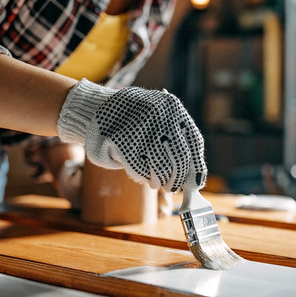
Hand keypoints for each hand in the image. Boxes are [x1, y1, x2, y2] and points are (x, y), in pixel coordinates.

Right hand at [57, 79, 206, 192]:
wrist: (97, 109)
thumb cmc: (135, 122)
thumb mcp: (159, 120)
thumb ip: (176, 142)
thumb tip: (194, 177)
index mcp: (173, 108)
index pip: (194, 142)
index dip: (197, 166)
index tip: (197, 183)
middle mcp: (160, 114)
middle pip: (180, 157)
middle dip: (178, 179)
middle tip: (173, 188)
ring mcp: (140, 126)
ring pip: (161, 167)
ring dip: (159, 181)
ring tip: (155, 183)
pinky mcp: (121, 140)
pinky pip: (140, 169)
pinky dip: (142, 177)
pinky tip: (140, 175)